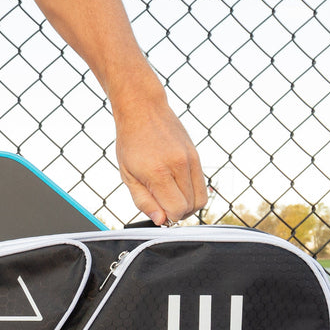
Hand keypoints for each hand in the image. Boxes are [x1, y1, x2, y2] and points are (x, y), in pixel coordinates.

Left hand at [113, 99, 207, 224]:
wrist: (143, 110)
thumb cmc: (130, 143)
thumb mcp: (127, 175)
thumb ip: (143, 200)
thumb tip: (160, 220)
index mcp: (158, 172)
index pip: (176, 210)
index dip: (167, 217)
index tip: (157, 211)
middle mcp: (179, 165)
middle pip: (190, 207)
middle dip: (177, 213)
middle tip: (162, 204)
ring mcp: (191, 159)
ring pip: (201, 199)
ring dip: (188, 205)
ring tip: (171, 196)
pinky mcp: (197, 156)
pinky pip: (202, 185)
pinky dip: (192, 193)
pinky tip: (177, 186)